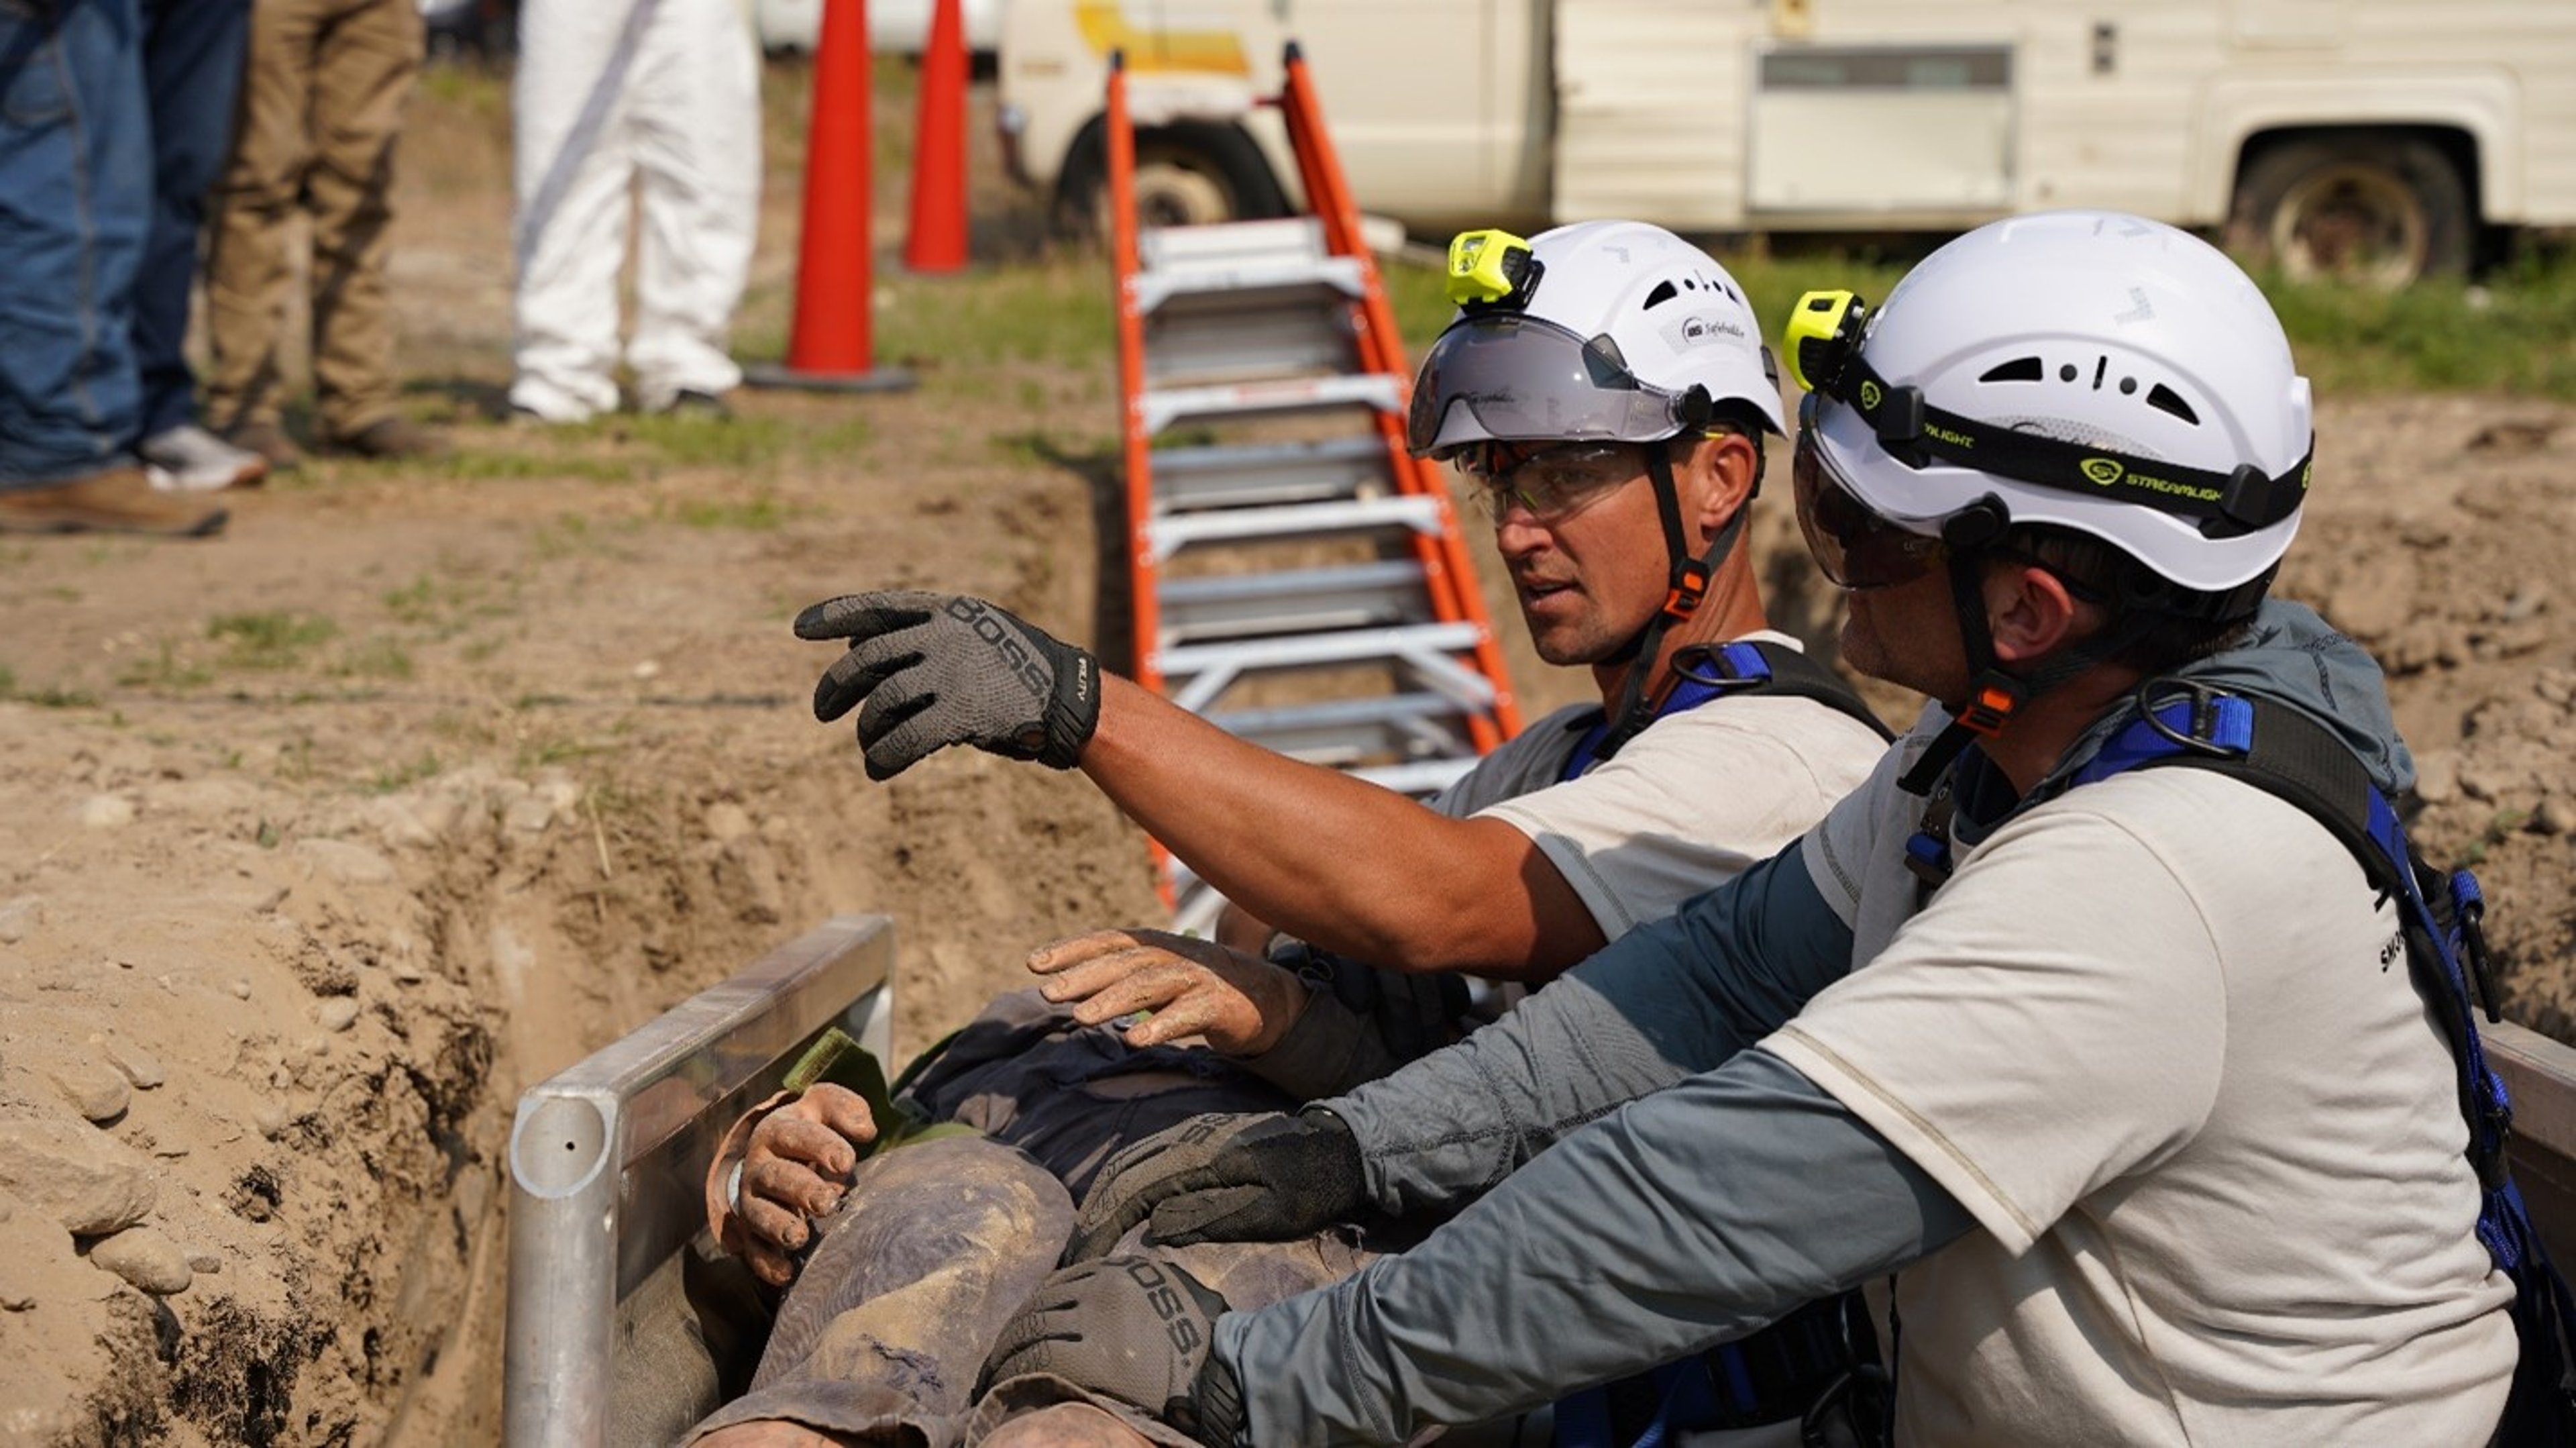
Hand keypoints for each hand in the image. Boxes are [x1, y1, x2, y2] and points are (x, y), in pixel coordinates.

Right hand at [736, 1084, 876, 1286]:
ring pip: (758, 1214)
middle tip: (828, 1203)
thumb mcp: (823, 1107)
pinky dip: (767, 1263)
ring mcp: (753, 1200)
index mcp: (777, 1131)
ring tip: (800, 1237)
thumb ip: (845, 1108)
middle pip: (775, 1177)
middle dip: (800, 1190)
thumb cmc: (808, 1130)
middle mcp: (759, 1167)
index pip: (795, 1135)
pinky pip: (753, 1250)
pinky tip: (786, 1274)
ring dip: (778, 1226)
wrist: (771, 1156)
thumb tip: (866, 1130)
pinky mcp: (752, 1231)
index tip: (847, 1162)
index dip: (820, 1147)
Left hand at [795, 590, 1100, 780]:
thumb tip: (859, 654)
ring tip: (867, 746)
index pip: (876, 607)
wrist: (1070, 699)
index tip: (800, 629)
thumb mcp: (973, 636)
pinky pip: (906, 739)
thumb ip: (924, 640)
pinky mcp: (960, 713)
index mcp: (945, 611)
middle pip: (867, 660)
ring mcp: (951, 672)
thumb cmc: (1018, 670)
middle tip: (822, 711)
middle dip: (836, 687)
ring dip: (866, 729)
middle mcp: (944, 635)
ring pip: (882, 702)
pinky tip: (878, 769)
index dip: (834, 616)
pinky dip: (884, 757)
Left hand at [982, 1255, 1244, 1446]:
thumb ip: (1143, 1284)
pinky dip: (1013, 1373)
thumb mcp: (1176, 1293)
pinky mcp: (1088, 1357)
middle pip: (1039, 1305)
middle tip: (996, 1357)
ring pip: (1030, 1331)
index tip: (1022, 1328)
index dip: (1034, 1308)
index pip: (1060, 1282)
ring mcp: (1094, 1320)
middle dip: (1012, 1334)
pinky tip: (1005, 1385)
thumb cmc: (1206, 1341)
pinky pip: (1036, 1361)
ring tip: (994, 1376)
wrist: (1224, 1375)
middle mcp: (1103, 1286)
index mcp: (1122, 1270)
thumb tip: (1113, 1281)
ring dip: (1005, 1355)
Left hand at [1027, 928, 1311, 1055]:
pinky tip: (1134, 1040)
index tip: (1033, 963)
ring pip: (1150, 985)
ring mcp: (1195, 979)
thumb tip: (1058, 988)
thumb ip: (1113, 978)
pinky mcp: (1216, 1006)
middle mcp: (1171, 956)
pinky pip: (1185, 1015)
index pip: (1107, 941)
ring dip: (1114, 1000)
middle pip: (1123, 962)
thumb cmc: (1195, 986)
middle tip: (1048, 993)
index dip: (1071, 949)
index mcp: (1153, 946)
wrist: (1263, 997)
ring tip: (1081, 1018)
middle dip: (1084, 976)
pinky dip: (1160, 1026)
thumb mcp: (1153, 975)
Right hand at [1065, 1111, 1365, 1263]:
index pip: (1132, 1189)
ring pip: (1130, 1163)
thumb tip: (1151, 1226)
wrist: (1342, 1147)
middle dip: (1092, 1214)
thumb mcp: (1270, 1212)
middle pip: (1121, 1172)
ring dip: (1104, 1200)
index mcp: (1200, 1156)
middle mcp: (1188, 1139)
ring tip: (1087, 1240)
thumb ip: (1211, 1215)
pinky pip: (1148, 1160)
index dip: (1100, 1225)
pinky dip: (1124, 1187)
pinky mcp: (1199, 1143)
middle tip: (1072, 1258)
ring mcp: (1192, 1137)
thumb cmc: (1311, 1186)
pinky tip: (1119, 1212)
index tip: (1080, 1260)